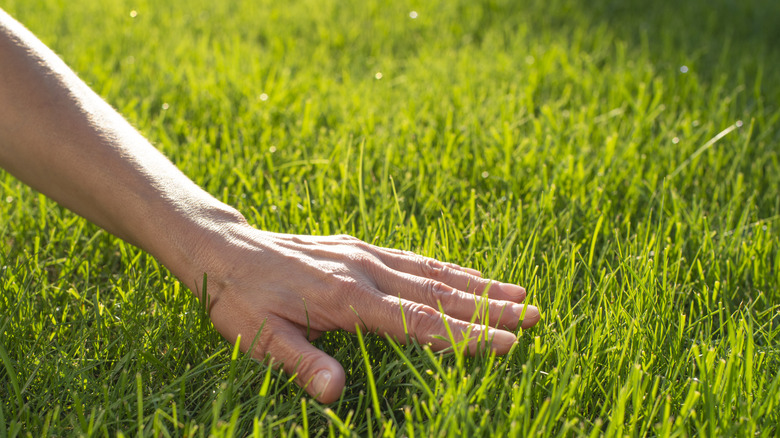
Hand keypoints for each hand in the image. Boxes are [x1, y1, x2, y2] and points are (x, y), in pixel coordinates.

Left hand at [192, 224, 540, 402]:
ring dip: (478, 284)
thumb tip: (336, 395)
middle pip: (437, 294)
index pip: (418, 321)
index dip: (466, 336)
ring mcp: (364, 254)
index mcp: (345, 297)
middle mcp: (364, 270)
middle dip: (491, 308)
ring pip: (432, 272)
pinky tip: (467, 276)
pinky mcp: (358, 247)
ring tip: (520, 292)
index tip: (509, 343)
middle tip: (537, 315)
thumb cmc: (239, 298)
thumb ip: (300, 363)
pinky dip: (446, 269)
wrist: (224, 249)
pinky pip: (412, 258)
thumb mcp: (258, 337)